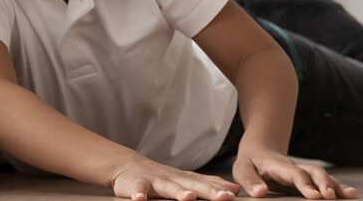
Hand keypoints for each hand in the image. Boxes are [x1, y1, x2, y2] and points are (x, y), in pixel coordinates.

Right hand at [109, 155, 239, 200]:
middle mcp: (172, 178)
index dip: (220, 189)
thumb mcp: (185, 179)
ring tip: (188, 197)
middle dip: (208, 191)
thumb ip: (208, 184)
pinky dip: (138, 194)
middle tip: (224, 197)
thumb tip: (235, 189)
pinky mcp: (136, 185)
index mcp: (185, 179)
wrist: (127, 165)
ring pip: (167, 187)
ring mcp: (154, 181)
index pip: (206, 184)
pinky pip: (137, 190)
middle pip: (192, 185)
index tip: (235, 195)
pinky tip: (140, 200)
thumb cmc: (160, 177)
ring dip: (178, 191)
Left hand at [233, 147, 357, 198]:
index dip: (304, 184)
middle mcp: (295, 167)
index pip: (294, 173)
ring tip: (351, 195)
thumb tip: (260, 193)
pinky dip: (338, 187)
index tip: (314, 196)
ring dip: (336, 185)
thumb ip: (249, 180)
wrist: (260, 149)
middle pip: (314, 172)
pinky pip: (326, 181)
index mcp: (278, 166)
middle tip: (330, 197)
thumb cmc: (250, 163)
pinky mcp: (309, 178)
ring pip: (323, 175)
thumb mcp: (242, 169)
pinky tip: (351, 194)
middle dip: (324, 183)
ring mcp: (304, 172)